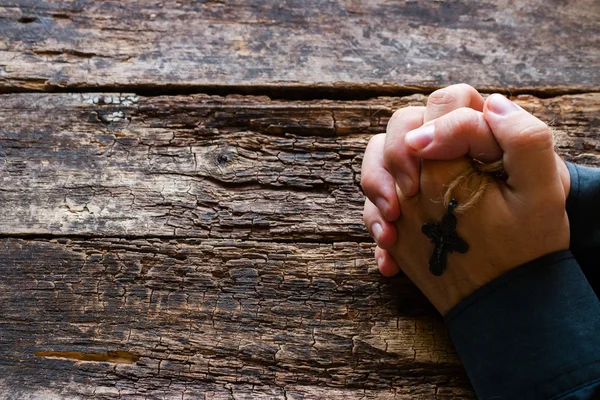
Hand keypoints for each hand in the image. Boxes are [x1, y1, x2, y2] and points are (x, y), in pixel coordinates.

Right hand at [389, 94, 569, 314]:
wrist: (510, 280)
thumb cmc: (532, 234)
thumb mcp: (541, 190)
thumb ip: (524, 139)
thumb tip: (490, 104)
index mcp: (480, 132)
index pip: (446, 104)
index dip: (431, 131)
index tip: (425, 175)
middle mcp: (444, 148)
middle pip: (402, 127)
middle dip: (392, 162)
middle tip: (403, 201)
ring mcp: (419, 175)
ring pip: (378, 160)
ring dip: (376, 196)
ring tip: (390, 235)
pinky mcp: (405, 204)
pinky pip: (375, 203)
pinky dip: (377, 229)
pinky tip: (391, 260)